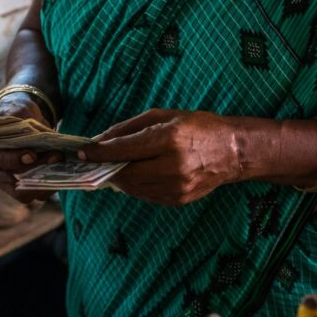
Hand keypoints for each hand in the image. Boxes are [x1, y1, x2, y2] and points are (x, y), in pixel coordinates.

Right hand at [0, 92, 61, 203]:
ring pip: (22, 192)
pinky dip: (50, 186)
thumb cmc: (15, 115)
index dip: (12, 160)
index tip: (31, 154)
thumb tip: (46, 138)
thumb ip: (28, 123)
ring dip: (45, 181)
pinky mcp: (19, 190)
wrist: (19, 122)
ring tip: (62, 164)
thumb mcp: (19, 112)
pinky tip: (63, 174)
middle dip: (35, 169)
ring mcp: (2, 182)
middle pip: (9, 178)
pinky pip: (34, 195)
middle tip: (57, 156)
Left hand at [78, 109, 244, 205]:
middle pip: (125, 172)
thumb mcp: (164, 116)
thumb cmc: (198, 127)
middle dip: (106, 167)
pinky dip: (135, 186)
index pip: (124, 149)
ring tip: (115, 167)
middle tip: (95, 161)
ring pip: (132, 187)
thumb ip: (129, 129)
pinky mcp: (178, 199)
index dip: (99, 152)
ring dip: (119, 178)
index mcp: (169, 139)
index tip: (82, 152)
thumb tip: (100, 141)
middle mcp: (173, 166)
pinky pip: (145, 195)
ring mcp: (177, 186)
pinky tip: (135, 174)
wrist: (233, 151)